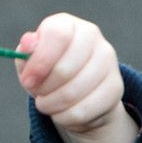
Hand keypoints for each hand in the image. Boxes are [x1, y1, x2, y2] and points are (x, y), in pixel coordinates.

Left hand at [15, 13, 138, 142]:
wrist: (76, 93)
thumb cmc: (48, 72)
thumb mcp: (31, 62)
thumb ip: (26, 53)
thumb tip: (27, 44)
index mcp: (69, 25)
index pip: (57, 35)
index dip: (39, 61)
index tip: (27, 80)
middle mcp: (93, 37)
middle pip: (64, 69)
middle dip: (43, 88)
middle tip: (36, 93)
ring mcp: (108, 62)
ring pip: (72, 93)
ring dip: (51, 105)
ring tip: (46, 103)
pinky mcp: (115, 88)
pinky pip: (82, 111)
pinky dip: (64, 117)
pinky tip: (61, 112)